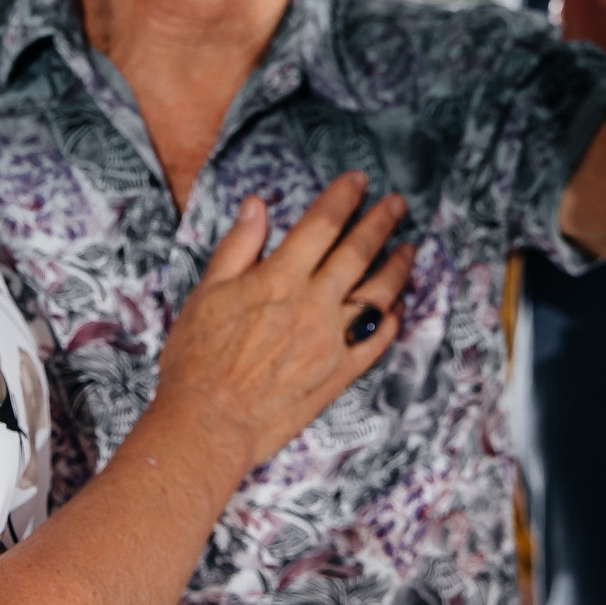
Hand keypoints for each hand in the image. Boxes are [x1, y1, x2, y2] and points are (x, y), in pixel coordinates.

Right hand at [152, 172, 409, 469]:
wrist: (208, 424)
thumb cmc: (197, 360)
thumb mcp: (207, 293)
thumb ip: (237, 247)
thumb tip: (257, 206)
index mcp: (279, 280)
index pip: (321, 225)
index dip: (343, 198)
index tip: (358, 181)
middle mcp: (312, 305)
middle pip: (358, 252)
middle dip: (381, 222)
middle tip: (397, 204)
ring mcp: (331, 341)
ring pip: (377, 294)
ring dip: (396, 267)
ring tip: (409, 248)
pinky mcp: (339, 374)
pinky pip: (377, 342)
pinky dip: (392, 321)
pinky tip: (397, 308)